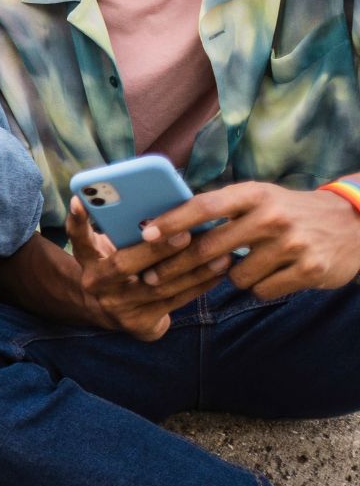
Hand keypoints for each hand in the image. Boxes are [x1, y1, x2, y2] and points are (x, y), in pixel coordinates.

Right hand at [65, 196, 228, 340]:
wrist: (118, 314)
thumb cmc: (125, 269)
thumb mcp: (115, 250)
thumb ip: (126, 231)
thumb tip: (160, 200)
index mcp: (88, 260)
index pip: (79, 239)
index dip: (78, 221)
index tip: (79, 200)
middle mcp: (97, 284)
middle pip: (124, 264)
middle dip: (156, 249)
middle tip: (185, 234)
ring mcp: (118, 306)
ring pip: (157, 285)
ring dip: (192, 268)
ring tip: (220, 252)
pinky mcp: (140, 324)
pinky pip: (175, 301)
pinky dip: (200, 284)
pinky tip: (220, 271)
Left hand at [148, 181, 359, 299]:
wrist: (352, 224)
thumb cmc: (289, 211)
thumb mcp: (259, 198)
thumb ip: (221, 208)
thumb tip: (165, 225)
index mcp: (255, 194)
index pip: (205, 205)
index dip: (172, 220)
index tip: (145, 234)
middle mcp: (271, 217)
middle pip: (208, 248)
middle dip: (174, 267)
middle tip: (152, 277)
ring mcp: (291, 245)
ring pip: (234, 276)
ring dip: (233, 276)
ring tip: (253, 263)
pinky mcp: (308, 270)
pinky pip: (260, 290)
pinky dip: (260, 286)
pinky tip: (275, 274)